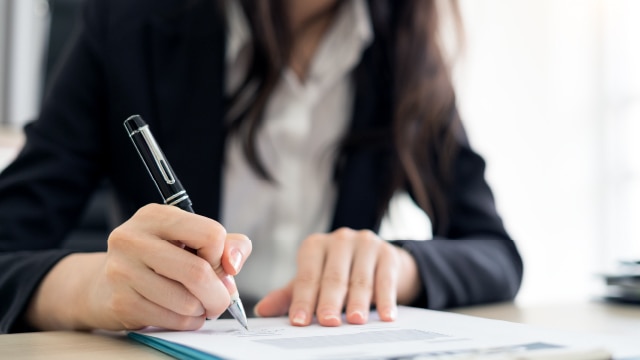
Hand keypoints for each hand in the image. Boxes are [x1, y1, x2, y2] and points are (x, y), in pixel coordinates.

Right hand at [25, 204, 251, 330]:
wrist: (104, 286)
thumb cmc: (160, 260)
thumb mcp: (192, 241)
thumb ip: (227, 245)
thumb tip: (233, 264)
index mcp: (155, 216)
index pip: (210, 234)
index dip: (221, 256)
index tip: (216, 265)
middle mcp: (133, 238)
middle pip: (198, 272)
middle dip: (219, 293)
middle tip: (221, 299)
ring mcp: (122, 271)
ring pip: (187, 301)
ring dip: (202, 310)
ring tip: (197, 305)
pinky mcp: (120, 302)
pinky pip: (172, 320)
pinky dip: (187, 323)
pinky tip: (182, 315)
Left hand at [254, 227, 420, 326]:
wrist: (379, 261)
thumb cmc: (340, 274)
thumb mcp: (314, 281)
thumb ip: (290, 295)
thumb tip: (262, 310)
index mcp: (315, 246)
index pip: (307, 276)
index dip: (303, 300)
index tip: (299, 321)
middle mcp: (339, 240)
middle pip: (333, 277)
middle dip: (330, 301)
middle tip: (328, 321)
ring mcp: (365, 244)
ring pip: (360, 279)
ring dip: (358, 302)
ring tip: (356, 320)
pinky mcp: (388, 253)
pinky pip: (386, 279)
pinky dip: (386, 300)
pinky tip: (387, 316)